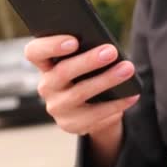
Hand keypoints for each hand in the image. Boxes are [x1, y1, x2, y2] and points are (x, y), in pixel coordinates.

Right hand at [24, 35, 139, 135]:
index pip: (35, 52)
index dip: (51, 46)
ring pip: (80, 92)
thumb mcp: (83, 60)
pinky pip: (95, 114)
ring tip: (127, 69)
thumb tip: (105, 46)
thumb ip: (86, 50)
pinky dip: (116, 103)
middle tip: (111, 51)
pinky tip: (132, 94)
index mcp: (45, 64)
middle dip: (88, 61)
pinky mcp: (71, 125)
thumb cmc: (88, 74)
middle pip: (62, 72)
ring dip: (107, 80)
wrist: (90, 108)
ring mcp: (57, 107)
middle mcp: (46, 87)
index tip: (74, 41)